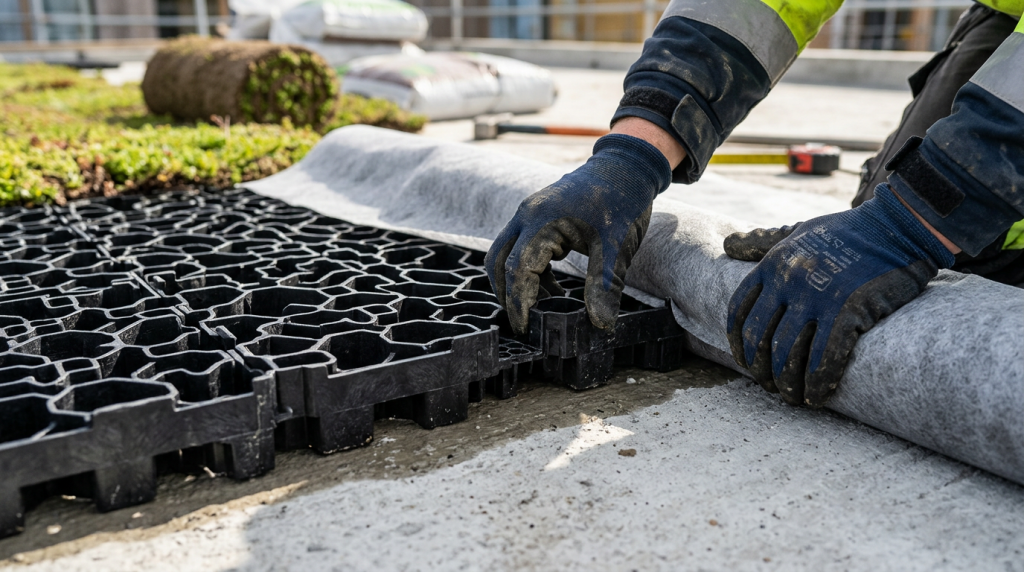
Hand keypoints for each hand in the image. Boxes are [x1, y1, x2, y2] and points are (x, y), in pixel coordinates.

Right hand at [486, 134, 671, 333]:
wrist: (625, 166)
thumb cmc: (622, 203)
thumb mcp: (618, 247)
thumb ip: (605, 285)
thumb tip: (600, 324)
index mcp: (543, 221)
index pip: (518, 269)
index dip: (518, 302)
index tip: (526, 328)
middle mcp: (527, 215)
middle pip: (498, 261)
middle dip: (507, 295)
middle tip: (525, 324)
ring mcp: (527, 214)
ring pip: (504, 254)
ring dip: (515, 283)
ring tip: (543, 308)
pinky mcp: (535, 217)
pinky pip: (518, 247)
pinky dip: (527, 271)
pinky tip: (552, 288)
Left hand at [723, 184, 954, 406]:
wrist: (898, 226)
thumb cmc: (847, 232)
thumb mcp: (797, 231)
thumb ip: (762, 241)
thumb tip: (727, 244)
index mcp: (772, 265)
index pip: (738, 311)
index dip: (738, 344)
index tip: (745, 363)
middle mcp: (788, 281)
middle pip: (760, 338)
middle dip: (761, 370)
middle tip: (770, 386)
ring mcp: (817, 296)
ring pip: (788, 354)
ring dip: (787, 383)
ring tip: (793, 398)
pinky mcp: (848, 310)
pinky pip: (823, 358)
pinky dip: (817, 384)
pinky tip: (817, 397)